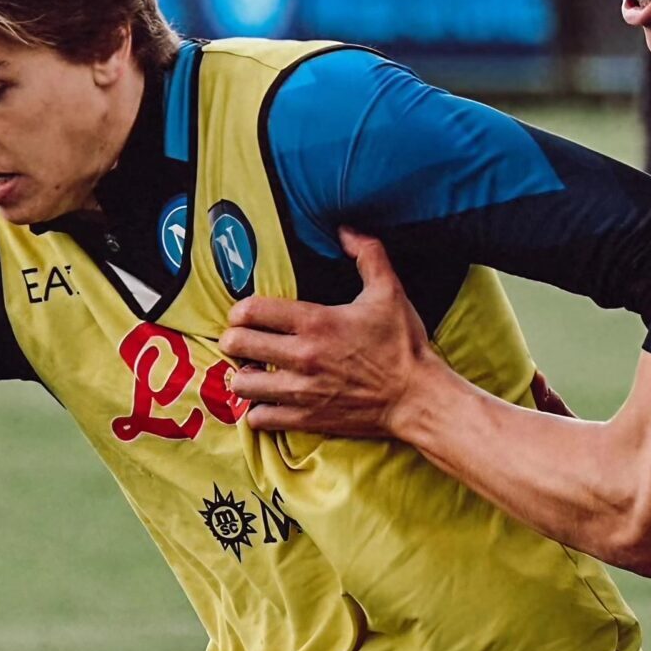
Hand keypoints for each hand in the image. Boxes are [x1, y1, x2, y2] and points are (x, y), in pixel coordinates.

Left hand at [220, 229, 436, 437]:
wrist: (417, 397)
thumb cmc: (403, 345)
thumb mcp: (389, 292)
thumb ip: (368, 254)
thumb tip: (346, 231)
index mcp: (316, 322)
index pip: (251, 310)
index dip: (239, 310)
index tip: (246, 315)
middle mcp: (302, 356)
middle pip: (237, 344)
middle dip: (234, 339)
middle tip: (243, 341)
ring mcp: (302, 391)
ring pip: (242, 384)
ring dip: (243, 376)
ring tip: (253, 372)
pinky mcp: (307, 419)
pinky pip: (261, 418)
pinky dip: (258, 410)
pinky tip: (268, 401)